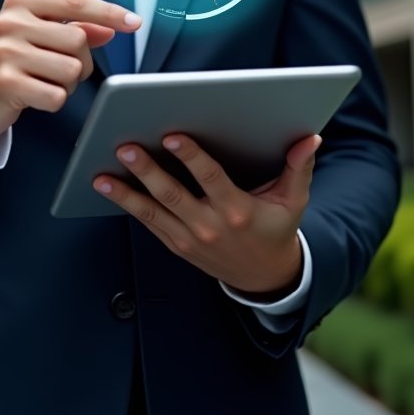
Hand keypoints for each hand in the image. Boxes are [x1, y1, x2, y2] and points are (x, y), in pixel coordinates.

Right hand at [0, 0, 140, 149]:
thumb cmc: (12, 64)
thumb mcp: (38, 38)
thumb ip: (74, 29)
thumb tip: (110, 28)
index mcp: (19, 4)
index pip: (75, 2)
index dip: (109, 11)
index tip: (135, 22)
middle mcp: (10, 22)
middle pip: (78, 40)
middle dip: (79, 62)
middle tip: (55, 70)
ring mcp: (6, 52)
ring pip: (71, 70)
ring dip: (66, 84)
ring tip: (43, 83)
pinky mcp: (6, 82)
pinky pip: (56, 95)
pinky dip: (53, 101)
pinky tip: (35, 97)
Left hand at [93, 133, 320, 296]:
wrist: (264, 278)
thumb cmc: (276, 229)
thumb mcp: (292, 201)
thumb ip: (298, 168)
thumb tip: (311, 138)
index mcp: (237, 210)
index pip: (210, 179)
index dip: (191, 157)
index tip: (172, 136)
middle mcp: (209, 225)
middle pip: (173, 194)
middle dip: (147, 170)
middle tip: (125, 147)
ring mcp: (189, 238)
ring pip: (152, 211)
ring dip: (125, 192)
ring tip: (102, 173)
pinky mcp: (176, 245)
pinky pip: (148, 223)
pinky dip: (127, 205)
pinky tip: (106, 186)